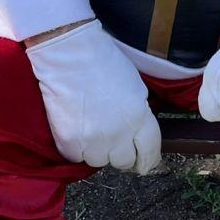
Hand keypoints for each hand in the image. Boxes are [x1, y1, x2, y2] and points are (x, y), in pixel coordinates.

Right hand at [26, 21, 161, 173]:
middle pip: (124, 162)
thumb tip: (137, 135)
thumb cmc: (105, 63)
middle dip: (121, 152)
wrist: (69, 55)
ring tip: (92, 128)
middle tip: (113, 139)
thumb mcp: (135, 88)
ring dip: (98, 150)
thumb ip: (139, 116)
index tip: (145, 163)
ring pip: (99, 161)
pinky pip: (76, 157)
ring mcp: (93, 141)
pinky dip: (77, 147)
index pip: (150, 152)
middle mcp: (119, 135)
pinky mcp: (69, 144)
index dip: (148, 160)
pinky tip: (76, 128)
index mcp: (139, 118)